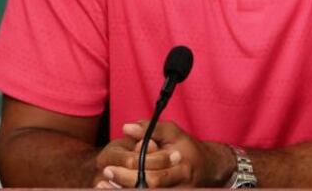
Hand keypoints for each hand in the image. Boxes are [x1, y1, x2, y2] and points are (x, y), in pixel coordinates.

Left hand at [99, 120, 234, 187]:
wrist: (208, 168)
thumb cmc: (187, 148)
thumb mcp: (173, 133)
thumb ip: (150, 129)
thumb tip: (126, 127)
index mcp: (181, 166)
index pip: (153, 172)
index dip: (129, 170)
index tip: (109, 166)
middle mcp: (180, 183)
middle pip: (149, 187)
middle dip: (124, 182)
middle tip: (106, 175)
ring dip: (125, 190)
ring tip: (104, 186)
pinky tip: (118, 188)